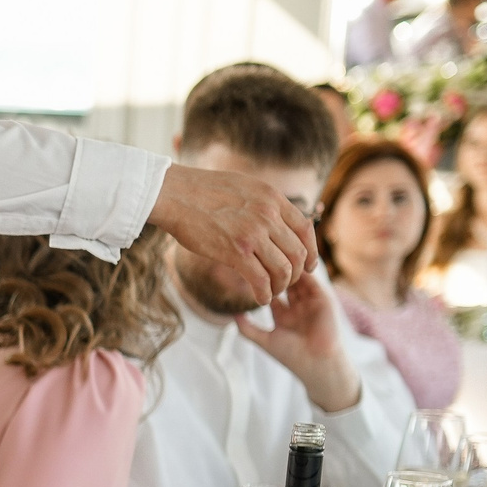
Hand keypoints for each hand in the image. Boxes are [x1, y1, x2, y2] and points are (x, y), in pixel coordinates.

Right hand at [149, 163, 315, 304]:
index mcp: (272, 198)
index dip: (311, 251)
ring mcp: (253, 234)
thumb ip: (262, 204)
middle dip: (296, 274)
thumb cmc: (201, 191)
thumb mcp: (243, 187)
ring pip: (283, 269)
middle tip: (286, 283)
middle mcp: (268, 215)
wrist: (175, 194)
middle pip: (297, 253)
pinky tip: (260, 299)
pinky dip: (264, 293)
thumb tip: (271, 220)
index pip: (306, 229)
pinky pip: (260, 279)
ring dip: (280, 286)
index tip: (307, 266)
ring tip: (272, 292)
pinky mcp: (236, 252)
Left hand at [234, 266, 362, 413]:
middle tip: (260, 255)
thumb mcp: (264, 340)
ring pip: (298, 276)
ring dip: (288, 266)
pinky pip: (312, 278)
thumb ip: (247, 328)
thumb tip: (231, 315)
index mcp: (283, 315)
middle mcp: (297, 305)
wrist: (317, 362)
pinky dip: (302, 269)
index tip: (247, 267)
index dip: (261, 280)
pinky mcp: (323, 297)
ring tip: (273, 254)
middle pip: (284, 280)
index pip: (270, 291)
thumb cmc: (291, 355)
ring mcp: (311, 300)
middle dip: (274, 269)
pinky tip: (290, 260)